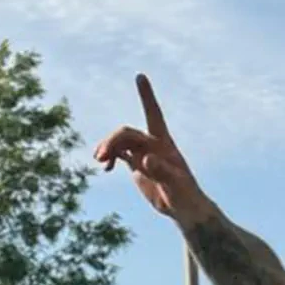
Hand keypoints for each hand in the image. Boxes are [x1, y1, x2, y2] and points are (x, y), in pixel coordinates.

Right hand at [94, 76, 207, 225]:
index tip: (140, 76)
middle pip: (127, 133)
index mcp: (163, 142)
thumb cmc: (185, 194)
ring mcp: (143, 154)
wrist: (184, 208)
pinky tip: (105, 167)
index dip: (146, 96)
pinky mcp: (137, 166)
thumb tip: (146, 159)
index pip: (153, 114)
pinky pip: (118, 154)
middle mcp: (151, 144)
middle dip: (113, 141)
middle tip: (102, 156)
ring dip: (108, 148)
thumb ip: (161, 171)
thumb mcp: (174, 183)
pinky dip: (109, 158)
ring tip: (99, 160)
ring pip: (120, 142)